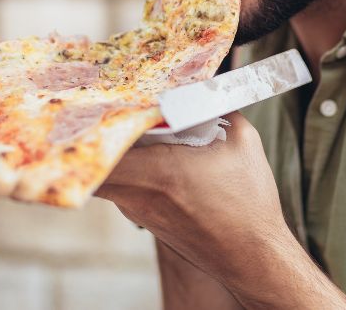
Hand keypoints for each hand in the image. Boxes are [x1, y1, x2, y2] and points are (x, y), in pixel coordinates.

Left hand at [95, 112, 292, 284]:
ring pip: (106, 180)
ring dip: (111, 157)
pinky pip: (123, 191)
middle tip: (109, 117)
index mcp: (161, 172)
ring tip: (128, 133)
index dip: (92, 129)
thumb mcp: (243, 142)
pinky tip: (147, 159)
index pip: (103, 153)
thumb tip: (205, 88)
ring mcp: (140, 213)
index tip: (100, 108)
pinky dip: (126, 173)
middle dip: (96, 140)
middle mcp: (141, 196)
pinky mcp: (148, 222)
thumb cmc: (250, 204)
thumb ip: (220, 107)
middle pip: (94, 167)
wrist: (253, 257)